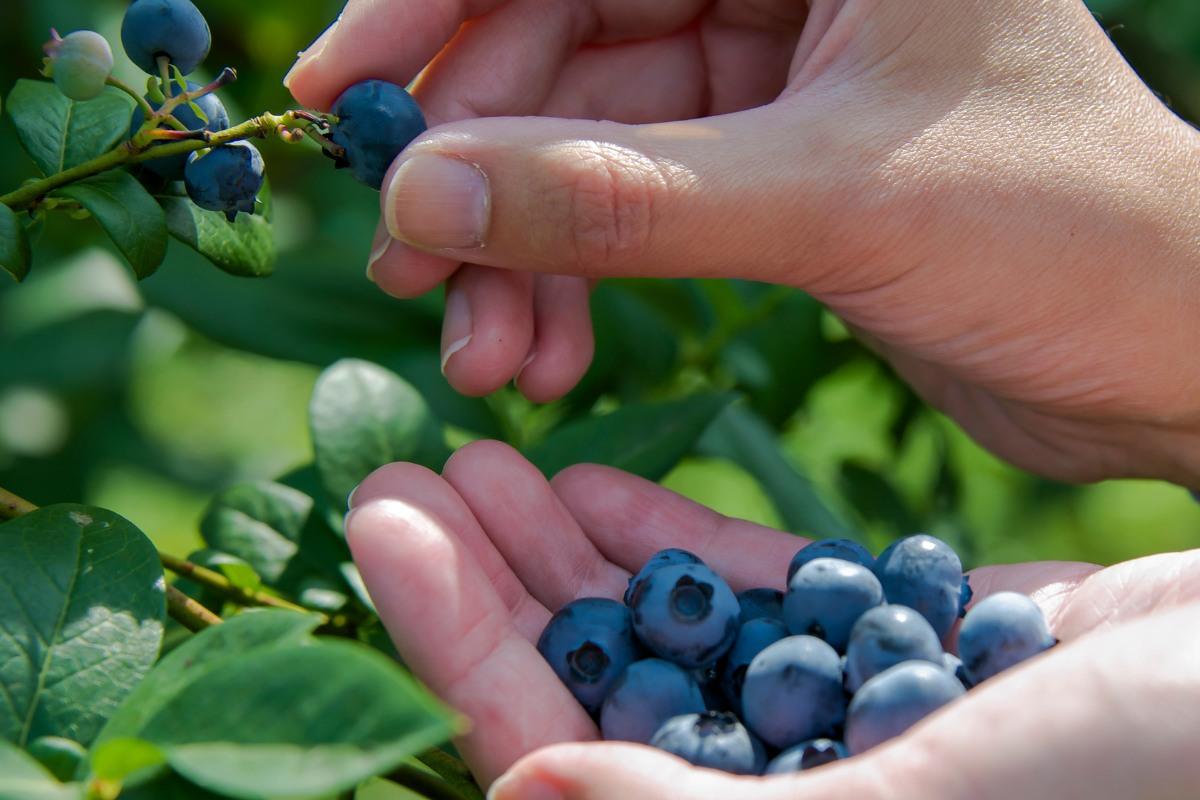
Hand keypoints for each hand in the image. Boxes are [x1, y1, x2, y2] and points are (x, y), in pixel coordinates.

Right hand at [287, 0, 1199, 485]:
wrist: (1161, 353)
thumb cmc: (1066, 239)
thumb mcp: (831, 203)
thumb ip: (624, 197)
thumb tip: (425, 192)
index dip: (446, 5)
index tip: (345, 97)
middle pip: (565, 38)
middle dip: (483, 169)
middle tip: (408, 271)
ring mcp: (770, 70)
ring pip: (587, 137)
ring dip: (521, 248)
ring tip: (484, 351)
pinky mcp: (765, 163)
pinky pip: (628, 204)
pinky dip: (576, 277)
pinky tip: (544, 348)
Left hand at [345, 441, 1199, 798]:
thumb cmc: (1160, 768)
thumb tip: (526, 790)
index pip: (561, 750)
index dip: (464, 642)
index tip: (382, 523)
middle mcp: (784, 794)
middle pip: (592, 686)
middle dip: (492, 581)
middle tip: (407, 469)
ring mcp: (837, 726)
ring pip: (661, 634)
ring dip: (567, 547)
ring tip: (483, 457)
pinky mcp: (895, 655)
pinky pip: (752, 599)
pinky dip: (673, 542)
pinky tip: (600, 482)